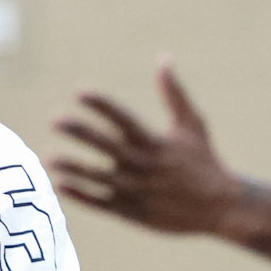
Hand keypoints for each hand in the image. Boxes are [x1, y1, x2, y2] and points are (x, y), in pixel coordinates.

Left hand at [51, 59, 240, 233]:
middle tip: (55, 120)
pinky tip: (59, 184)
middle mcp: (145, 165)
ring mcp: (138, 191)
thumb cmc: (204, 161)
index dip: (102, 106)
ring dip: (75, 168)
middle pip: (108, 146)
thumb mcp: (192, 124)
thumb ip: (174, 93)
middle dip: (82, 133)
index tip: (79, 92)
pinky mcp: (133, 213)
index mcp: (156, 143)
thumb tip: (163, 57)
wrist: (220, 207)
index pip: (124, 119)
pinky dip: (81, 195)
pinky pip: (102, 203)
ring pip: (100, 178)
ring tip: (50, 158)